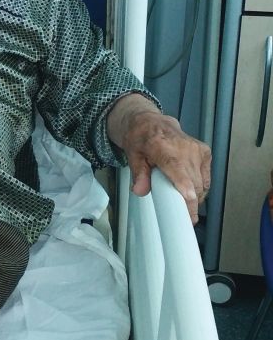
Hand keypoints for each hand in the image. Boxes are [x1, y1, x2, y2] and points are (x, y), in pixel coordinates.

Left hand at [106, 95, 210, 223]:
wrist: (152, 123)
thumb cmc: (141, 139)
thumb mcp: (133, 156)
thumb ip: (138, 174)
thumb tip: (140, 190)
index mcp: (165, 148)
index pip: (180, 173)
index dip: (187, 192)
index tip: (189, 211)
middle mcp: (185, 148)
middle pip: (194, 184)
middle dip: (190, 205)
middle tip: (183, 217)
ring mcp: (197, 150)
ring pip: (202, 184)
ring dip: (195, 197)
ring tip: (182, 200)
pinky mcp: (205, 153)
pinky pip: (206, 178)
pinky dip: (200, 186)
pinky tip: (189, 187)